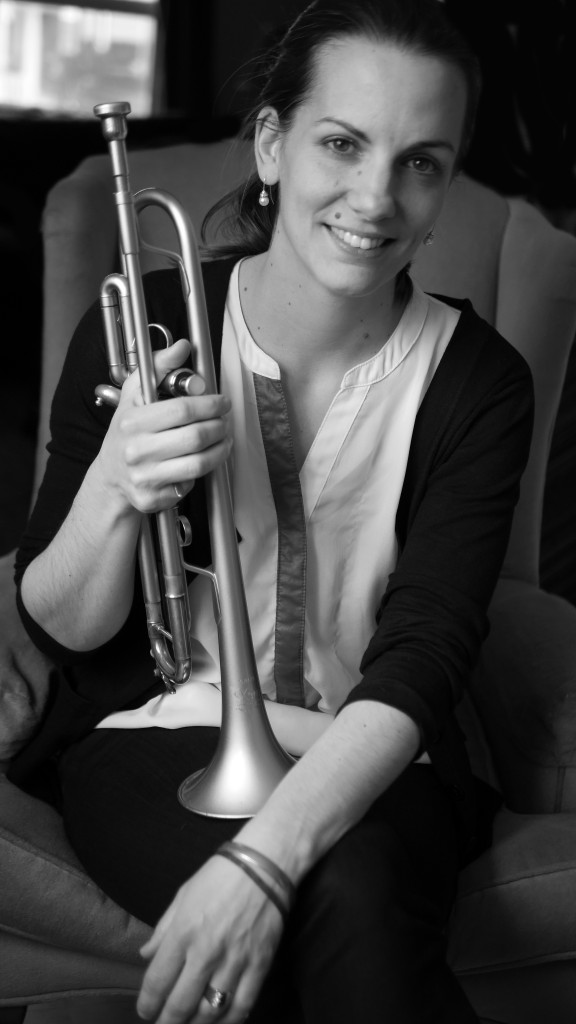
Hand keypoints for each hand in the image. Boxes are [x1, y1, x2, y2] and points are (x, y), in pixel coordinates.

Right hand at [97, 338, 232, 513]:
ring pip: (198, 464)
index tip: (222, 402)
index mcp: (132, 422)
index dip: (210, 404)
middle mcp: (136, 450)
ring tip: (223, 440)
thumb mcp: (134, 394)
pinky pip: (189, 484)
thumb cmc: (127, 432)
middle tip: (225, 422)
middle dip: (219, 427)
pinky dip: (201, 472)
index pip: (182, 410)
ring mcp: (144, 477)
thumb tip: (182, 346)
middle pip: (195, 437)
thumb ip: (158, 366)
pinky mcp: (153, 499)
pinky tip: (200, 461)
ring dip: (220, 450)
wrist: (110, 477)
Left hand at [136, 854, 284, 1023]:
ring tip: (189, 1023)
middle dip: (167, 1022)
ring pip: (211, 1011)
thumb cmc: (220, 875)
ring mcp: (235, 961)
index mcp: (183, 932)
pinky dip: (230, 1021)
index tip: (146, 1010)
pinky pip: (243, 1005)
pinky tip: (220, 1021)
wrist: (265, 864)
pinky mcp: (260, 965)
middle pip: (181, 1004)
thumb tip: (146, 955)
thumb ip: (163, 929)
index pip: (157, 981)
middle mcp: (206, 951)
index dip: (147, 1004)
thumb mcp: (183, 895)